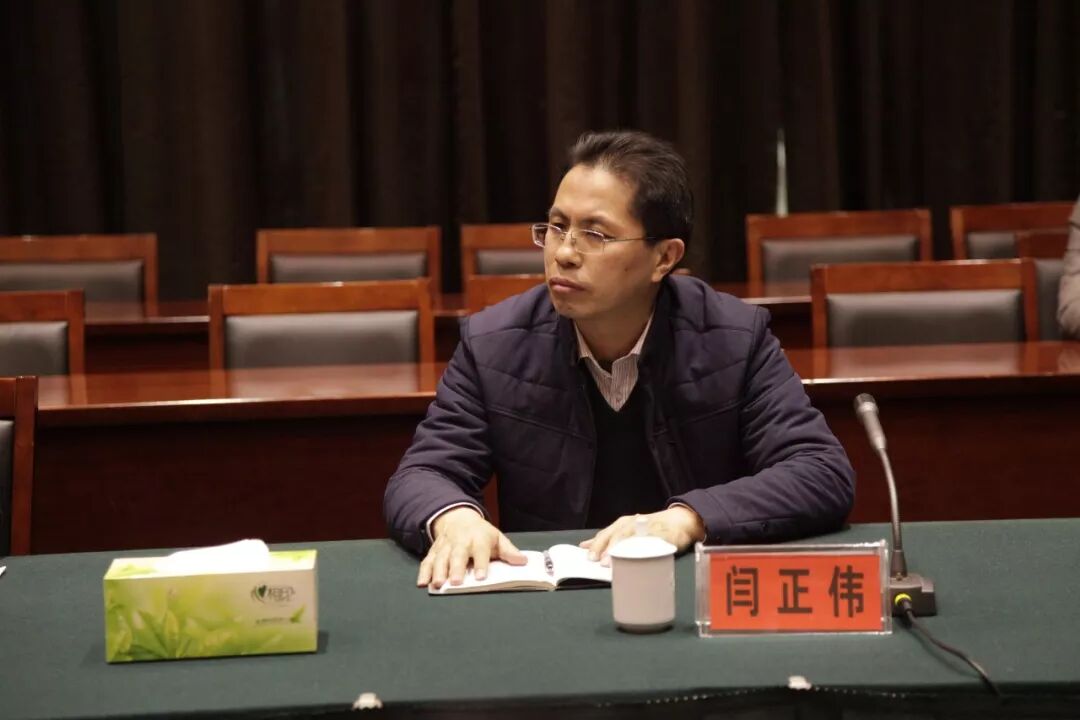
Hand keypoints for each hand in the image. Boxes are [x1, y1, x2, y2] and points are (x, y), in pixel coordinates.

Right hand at [417, 507, 526, 588]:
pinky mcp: (434, 551)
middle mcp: (461, 542)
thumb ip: (509, 551)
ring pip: (440, 559)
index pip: (481, 551)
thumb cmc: (481, 533)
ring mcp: (445, 546)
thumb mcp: (497, 538)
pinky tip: (422, 583)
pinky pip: (427, 561)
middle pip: (458, 555)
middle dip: (456, 568)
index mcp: (479, 539)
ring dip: (438, 571)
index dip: (481, 564)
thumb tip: (522, 561)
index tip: (481, 577)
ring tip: (438, 584)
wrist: (458, 518)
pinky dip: (424, 572)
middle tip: (456, 582)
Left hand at [579, 506, 705, 565]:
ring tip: (618, 560)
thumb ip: (607, 539)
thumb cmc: (648, 528)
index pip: (606, 534)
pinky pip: (654, 541)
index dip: (597, 545)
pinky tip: (640, 557)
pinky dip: (646, 548)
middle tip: (601, 562)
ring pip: (634, 537)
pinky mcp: (664, 534)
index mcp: (622, 524)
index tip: (587, 557)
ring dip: (624, 549)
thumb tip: (586, 546)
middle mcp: (634, 523)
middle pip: (618, 534)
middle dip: (609, 548)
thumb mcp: (626, 531)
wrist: (679, 520)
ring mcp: (649, 528)